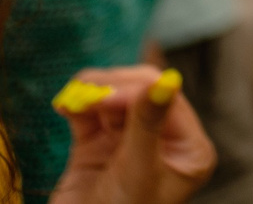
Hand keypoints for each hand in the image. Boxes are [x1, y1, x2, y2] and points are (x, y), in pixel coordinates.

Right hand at [47, 65, 216, 203]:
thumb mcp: (138, 173)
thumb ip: (147, 125)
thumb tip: (168, 80)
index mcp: (188, 149)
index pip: (168, 99)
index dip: (138, 90)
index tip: (105, 100)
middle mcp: (162, 141)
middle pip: (140, 91)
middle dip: (112, 88)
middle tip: (85, 97)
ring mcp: (127, 143)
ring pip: (112, 97)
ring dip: (92, 92)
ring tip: (73, 101)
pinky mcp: (94, 148)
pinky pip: (87, 114)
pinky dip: (76, 103)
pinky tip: (64, 106)